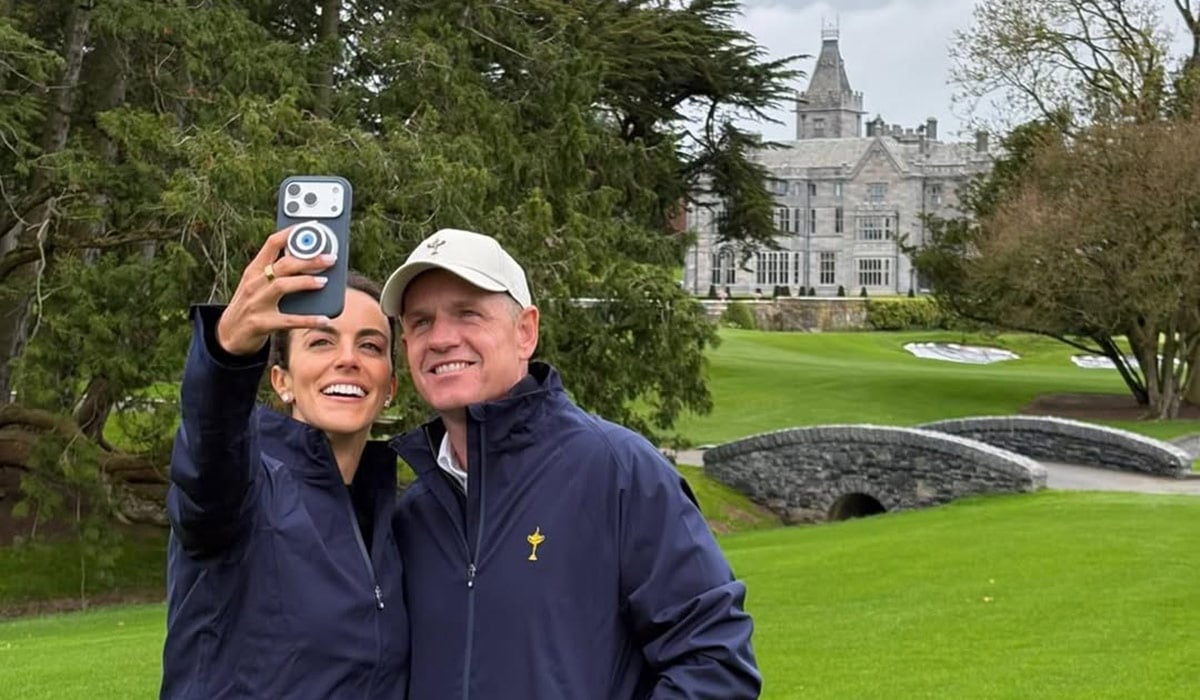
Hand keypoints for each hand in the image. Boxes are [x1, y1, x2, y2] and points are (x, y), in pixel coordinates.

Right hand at [216, 226, 336, 355]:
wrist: (228, 334)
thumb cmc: (251, 304)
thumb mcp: (258, 283)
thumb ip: (279, 271)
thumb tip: (312, 259)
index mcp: (255, 269)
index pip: (272, 243)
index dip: (293, 233)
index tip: (312, 226)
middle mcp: (255, 283)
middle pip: (283, 265)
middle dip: (308, 260)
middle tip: (329, 258)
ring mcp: (257, 303)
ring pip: (282, 286)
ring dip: (305, 283)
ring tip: (324, 282)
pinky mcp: (262, 323)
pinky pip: (289, 320)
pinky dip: (308, 319)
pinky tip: (324, 319)